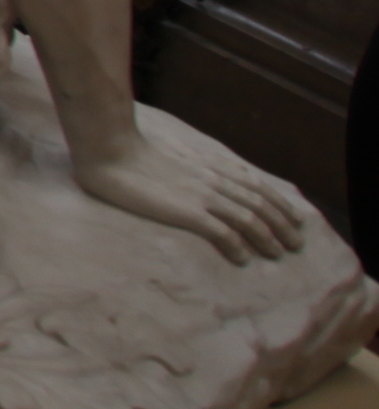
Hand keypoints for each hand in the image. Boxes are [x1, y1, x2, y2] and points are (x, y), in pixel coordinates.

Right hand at [70, 131, 305, 263]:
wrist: (110, 149)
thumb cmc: (132, 151)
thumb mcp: (172, 152)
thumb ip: (192, 163)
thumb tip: (205, 174)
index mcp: (209, 165)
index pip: (256, 185)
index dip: (279, 202)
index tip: (294, 217)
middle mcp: (212, 180)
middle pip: (260, 204)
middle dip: (283, 224)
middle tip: (297, 243)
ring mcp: (201, 195)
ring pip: (249, 218)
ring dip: (268, 237)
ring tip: (279, 253)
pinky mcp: (186, 211)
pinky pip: (222, 232)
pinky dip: (238, 245)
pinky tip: (243, 258)